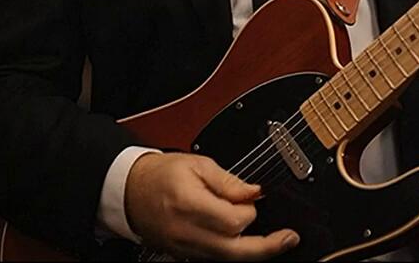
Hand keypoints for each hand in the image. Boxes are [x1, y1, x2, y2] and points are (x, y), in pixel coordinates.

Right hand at [124, 152, 298, 259]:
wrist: (129, 191)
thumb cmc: (160, 175)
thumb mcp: (197, 165)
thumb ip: (229, 181)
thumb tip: (255, 192)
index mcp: (189, 204)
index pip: (233, 221)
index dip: (250, 211)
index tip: (253, 199)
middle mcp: (186, 232)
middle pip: (234, 250)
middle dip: (267, 246)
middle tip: (289, 238)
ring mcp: (184, 247)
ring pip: (226, 259)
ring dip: (253, 251)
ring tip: (275, 242)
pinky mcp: (182, 255)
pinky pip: (213, 258)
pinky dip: (232, 252)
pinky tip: (246, 242)